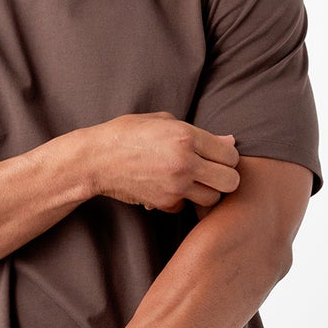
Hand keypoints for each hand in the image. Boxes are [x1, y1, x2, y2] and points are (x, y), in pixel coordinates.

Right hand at [83, 112, 242, 214]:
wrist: (96, 160)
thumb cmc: (128, 133)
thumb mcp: (163, 121)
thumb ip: (200, 133)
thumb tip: (230, 141)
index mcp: (186, 137)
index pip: (230, 154)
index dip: (227, 156)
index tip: (217, 156)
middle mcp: (184, 163)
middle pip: (230, 181)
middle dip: (225, 177)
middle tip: (213, 173)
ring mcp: (175, 186)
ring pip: (213, 199)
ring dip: (208, 191)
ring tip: (194, 181)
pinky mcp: (164, 203)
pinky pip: (187, 206)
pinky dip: (183, 200)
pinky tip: (171, 188)